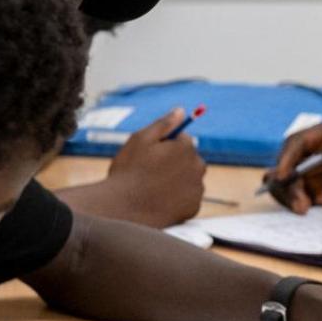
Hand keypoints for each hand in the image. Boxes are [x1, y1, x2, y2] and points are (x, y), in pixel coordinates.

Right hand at [100, 108, 208, 226]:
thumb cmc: (129, 172)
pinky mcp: (194, 207)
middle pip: (189, 159)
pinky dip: (178, 198)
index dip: (165, 146)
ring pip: (189, 178)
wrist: (124, 209)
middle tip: (152, 172)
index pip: (183, 139)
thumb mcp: (140, 140)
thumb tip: (181, 111)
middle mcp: (197, 167)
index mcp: (186, 147)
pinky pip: (188, 198)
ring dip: (178, 180)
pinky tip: (161, 200)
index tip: (152, 155)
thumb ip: (163, 124)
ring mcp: (197, 188)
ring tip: (155, 187)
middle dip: (175, 162)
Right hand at [265, 121, 321, 212]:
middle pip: (287, 168)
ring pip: (292, 185)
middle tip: (301, 206)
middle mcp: (313, 153)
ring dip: (294, 197)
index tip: (282, 176)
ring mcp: (316, 172)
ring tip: (306, 209)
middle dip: (288, 187)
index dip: (285, 159)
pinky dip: (306, 202)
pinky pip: (306, 196)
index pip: (296, 144)